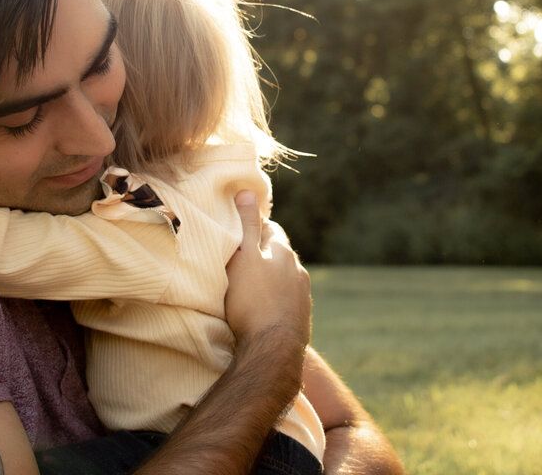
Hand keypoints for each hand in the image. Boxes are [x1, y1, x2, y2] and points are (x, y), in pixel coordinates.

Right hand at [225, 190, 311, 350]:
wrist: (273, 349)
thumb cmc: (252, 301)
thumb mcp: (243, 257)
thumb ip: (246, 225)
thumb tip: (248, 191)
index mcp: (283, 251)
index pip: (270, 227)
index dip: (253, 226)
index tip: (238, 230)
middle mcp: (298, 269)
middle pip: (278, 252)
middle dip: (262, 252)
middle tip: (240, 258)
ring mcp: (302, 295)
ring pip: (284, 277)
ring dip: (270, 277)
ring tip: (249, 286)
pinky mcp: (301, 318)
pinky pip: (286, 300)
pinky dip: (274, 298)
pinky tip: (262, 308)